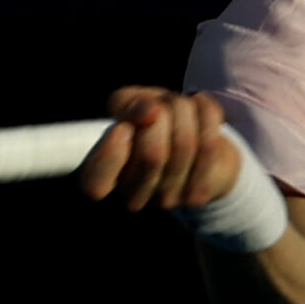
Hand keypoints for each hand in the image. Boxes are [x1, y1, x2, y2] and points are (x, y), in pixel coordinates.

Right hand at [77, 87, 241, 211]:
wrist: (196, 138)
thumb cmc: (150, 118)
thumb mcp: (127, 103)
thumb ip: (127, 104)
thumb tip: (149, 112)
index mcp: (101, 177)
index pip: (94, 184)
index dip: (110, 155)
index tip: (122, 128)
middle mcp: (129, 196)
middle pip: (152, 155)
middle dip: (161, 114)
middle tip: (158, 106)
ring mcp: (164, 200)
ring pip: (185, 146)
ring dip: (184, 111)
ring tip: (179, 106)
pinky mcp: (196, 196)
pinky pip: (209, 145)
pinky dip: (207, 115)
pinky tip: (199, 109)